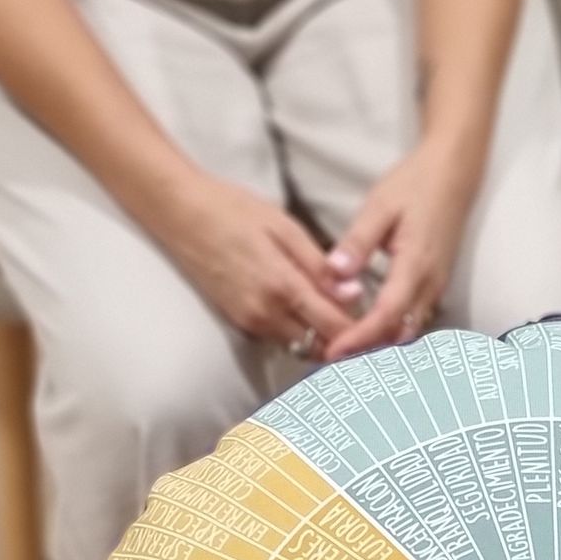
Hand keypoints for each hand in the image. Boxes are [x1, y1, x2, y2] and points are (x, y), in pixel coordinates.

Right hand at [155, 175, 356, 356]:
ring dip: (323, 341)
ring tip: (343, 322)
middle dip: (346, 343)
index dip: (363, 333)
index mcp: (282, 287)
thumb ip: (319, 265)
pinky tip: (312, 317)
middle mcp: (265, 314)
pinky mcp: (239, 322)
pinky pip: (280, 339)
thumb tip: (353, 295)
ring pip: (300, 348)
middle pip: (320, 348)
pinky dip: (300, 334)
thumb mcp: (284, 227)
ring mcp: (249, 322)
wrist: (178, 213)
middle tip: (370, 328)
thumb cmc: (232, 210)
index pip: (335, 328)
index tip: (382, 327)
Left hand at [321, 137, 480, 361]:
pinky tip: (371, 334)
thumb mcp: (380, 206)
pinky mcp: (435, 286)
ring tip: (348, 352)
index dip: (361, 337)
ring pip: (409, 330)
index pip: (387, 314)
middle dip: (368, 351)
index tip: (335, 351)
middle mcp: (430, 284)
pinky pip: (414, 320)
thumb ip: (358, 242)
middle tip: (333, 361)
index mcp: (415, 265)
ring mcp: (436, 288)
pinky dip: (392, 332)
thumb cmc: (415, 185)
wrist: (454, 176)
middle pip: (399, 333)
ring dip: (381, 345)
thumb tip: (335, 273)